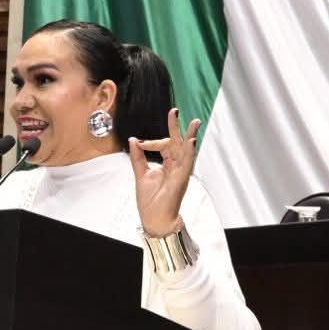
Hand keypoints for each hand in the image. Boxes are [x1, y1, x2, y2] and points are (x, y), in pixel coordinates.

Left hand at [129, 107, 200, 237]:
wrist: (154, 218)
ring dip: (190, 135)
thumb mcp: (141, 174)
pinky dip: (190, 152)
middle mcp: (175, 166)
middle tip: (175, 111)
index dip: (151, 142)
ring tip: (194, 122)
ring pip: (186, 149)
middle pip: (177, 142)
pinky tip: (191, 141)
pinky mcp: (182, 178)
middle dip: (176, 127)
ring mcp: (180, 171)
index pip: (163, 145)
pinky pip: (188, 162)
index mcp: (166, 164)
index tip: (140, 143)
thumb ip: (138, 157)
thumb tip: (133, 140)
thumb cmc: (150, 200)